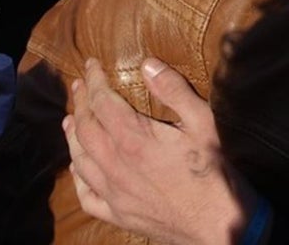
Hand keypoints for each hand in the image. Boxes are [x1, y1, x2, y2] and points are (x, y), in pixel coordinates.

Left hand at [64, 58, 263, 244]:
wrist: (218, 224)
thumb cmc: (214, 171)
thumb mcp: (202, 122)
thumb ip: (174, 91)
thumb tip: (148, 64)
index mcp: (134, 139)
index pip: (101, 102)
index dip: (93, 81)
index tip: (90, 65)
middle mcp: (115, 165)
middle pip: (85, 128)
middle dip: (80, 102)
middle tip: (79, 85)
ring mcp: (113, 193)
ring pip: (80, 159)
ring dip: (72, 135)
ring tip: (70, 119)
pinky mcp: (118, 214)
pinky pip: (86, 194)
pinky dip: (78, 175)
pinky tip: (80, 166)